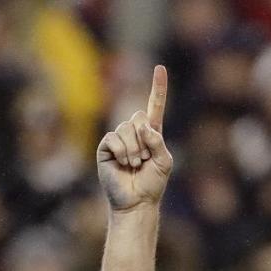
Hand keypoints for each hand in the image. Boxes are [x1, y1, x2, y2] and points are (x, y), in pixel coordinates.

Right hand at [96, 64, 172, 210]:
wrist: (136, 202)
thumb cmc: (152, 185)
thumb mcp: (164, 162)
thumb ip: (158, 141)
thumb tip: (143, 127)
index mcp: (151, 133)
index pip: (155, 106)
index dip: (158, 88)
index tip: (160, 68)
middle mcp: (134, 132)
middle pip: (138, 116)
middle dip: (144, 140)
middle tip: (143, 160)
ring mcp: (119, 138)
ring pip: (126, 128)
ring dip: (133, 149)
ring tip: (134, 165)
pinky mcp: (106, 146)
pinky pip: (113, 137)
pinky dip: (121, 151)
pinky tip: (123, 163)